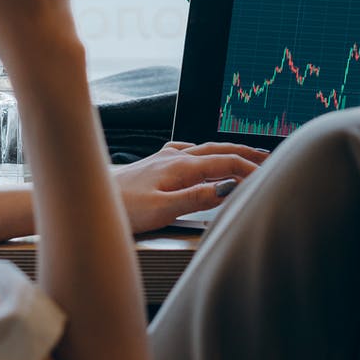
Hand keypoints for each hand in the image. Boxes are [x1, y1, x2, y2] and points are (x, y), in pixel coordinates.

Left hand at [112, 142, 269, 231]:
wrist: (89, 197)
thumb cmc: (123, 208)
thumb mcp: (162, 210)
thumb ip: (196, 198)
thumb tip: (227, 189)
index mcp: (182, 167)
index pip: (225, 164)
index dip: (250, 169)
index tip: (269, 177)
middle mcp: (175, 157)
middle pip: (219, 151)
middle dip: (246, 154)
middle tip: (270, 158)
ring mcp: (164, 158)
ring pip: (205, 149)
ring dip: (228, 151)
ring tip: (245, 155)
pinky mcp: (155, 163)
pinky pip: (187, 151)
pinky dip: (204, 152)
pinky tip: (200, 154)